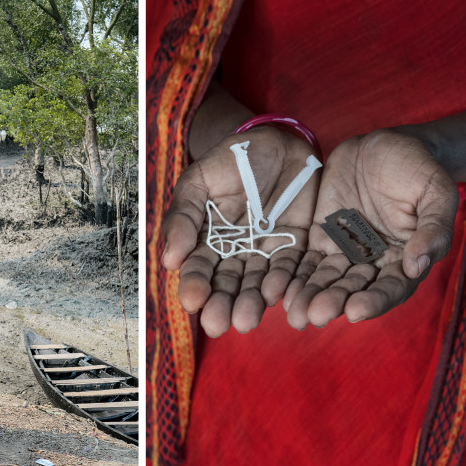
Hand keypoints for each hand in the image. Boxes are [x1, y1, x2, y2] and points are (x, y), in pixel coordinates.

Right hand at [162, 126, 319, 336]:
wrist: (275, 140)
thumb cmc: (230, 159)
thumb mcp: (198, 181)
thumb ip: (183, 217)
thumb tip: (169, 261)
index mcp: (207, 240)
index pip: (198, 269)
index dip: (194, 285)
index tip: (193, 300)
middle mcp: (236, 252)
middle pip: (227, 284)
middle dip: (222, 305)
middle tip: (219, 324)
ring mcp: (266, 251)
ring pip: (257, 284)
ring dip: (251, 303)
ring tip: (246, 320)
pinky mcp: (297, 245)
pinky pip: (291, 269)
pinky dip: (284, 283)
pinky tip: (277, 296)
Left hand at [283, 129, 457, 329]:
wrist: (385, 145)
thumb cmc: (419, 170)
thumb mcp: (436, 194)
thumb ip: (433, 230)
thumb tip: (417, 266)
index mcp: (405, 259)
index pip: (392, 288)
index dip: (375, 301)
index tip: (356, 311)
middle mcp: (374, 262)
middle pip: (354, 289)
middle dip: (334, 303)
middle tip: (315, 316)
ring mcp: (345, 250)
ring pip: (327, 279)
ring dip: (311, 296)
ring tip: (295, 313)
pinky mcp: (321, 236)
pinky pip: (307, 259)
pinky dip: (295, 275)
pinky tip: (281, 290)